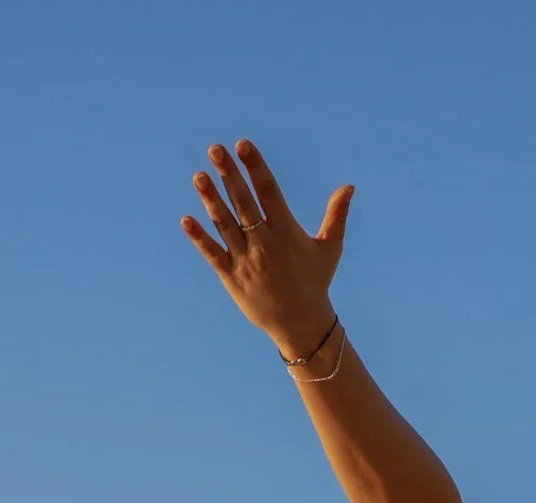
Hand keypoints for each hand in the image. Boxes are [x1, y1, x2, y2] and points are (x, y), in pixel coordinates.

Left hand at [179, 138, 353, 356]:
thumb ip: (337, 215)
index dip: (255, 167)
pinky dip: (199, 238)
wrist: (300, 324)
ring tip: (199, 176)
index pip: (269, 192)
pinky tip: (186, 219)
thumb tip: (349, 186)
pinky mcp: (232, 277)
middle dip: (229, 175)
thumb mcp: (330, 247)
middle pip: (244, 203)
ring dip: (211, 200)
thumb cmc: (316, 281)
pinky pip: (212, 254)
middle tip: (215, 150)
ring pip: (225, 225)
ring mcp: (246, 260)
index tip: (243, 145)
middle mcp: (264, 244)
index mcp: (287, 232)